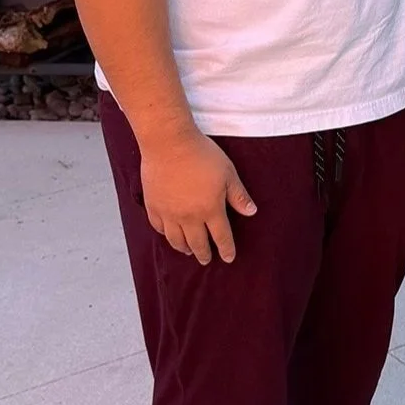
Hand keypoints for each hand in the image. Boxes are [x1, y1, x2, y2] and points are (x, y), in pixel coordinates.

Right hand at [140, 128, 256, 263]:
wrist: (169, 144)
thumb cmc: (202, 155)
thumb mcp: (228, 173)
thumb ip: (238, 195)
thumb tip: (251, 212)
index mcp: (210, 210)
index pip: (221, 237)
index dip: (226, 249)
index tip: (229, 257)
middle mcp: (189, 217)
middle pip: (197, 243)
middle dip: (204, 254)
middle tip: (207, 260)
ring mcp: (169, 213)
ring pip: (176, 240)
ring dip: (184, 248)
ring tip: (188, 251)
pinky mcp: (153, 206)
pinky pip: (159, 228)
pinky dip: (166, 235)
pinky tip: (169, 235)